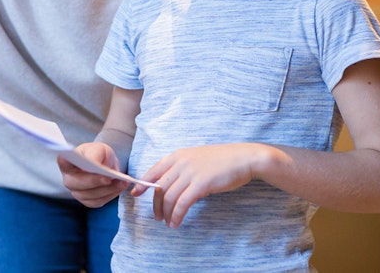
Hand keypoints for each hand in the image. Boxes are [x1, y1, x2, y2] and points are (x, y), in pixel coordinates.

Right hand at [58, 142, 129, 207]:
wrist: (104, 163)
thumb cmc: (98, 154)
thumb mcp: (99, 148)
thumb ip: (95, 154)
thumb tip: (95, 165)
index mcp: (67, 162)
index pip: (63, 161)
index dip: (68, 161)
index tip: (81, 162)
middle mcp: (68, 179)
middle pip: (77, 183)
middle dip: (95, 181)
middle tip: (109, 177)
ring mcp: (76, 192)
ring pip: (90, 195)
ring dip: (108, 189)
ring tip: (122, 182)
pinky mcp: (87, 201)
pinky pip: (98, 201)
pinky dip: (110, 195)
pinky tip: (119, 187)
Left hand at [133, 143, 267, 227]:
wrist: (243, 158)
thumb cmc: (223, 160)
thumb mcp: (197, 159)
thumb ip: (183, 168)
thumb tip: (173, 185)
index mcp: (178, 155)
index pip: (153, 170)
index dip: (143, 183)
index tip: (136, 194)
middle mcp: (180, 162)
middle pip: (159, 187)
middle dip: (155, 204)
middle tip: (157, 216)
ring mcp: (190, 173)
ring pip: (169, 196)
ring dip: (166, 212)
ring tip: (167, 223)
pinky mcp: (200, 184)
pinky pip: (182, 203)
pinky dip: (177, 214)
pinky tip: (176, 222)